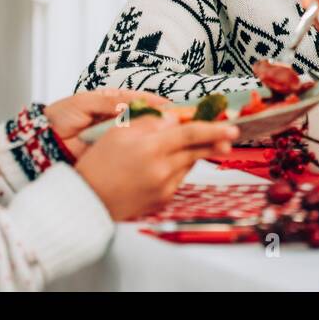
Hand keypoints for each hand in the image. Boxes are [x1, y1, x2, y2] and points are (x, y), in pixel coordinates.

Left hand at [44, 88, 171, 157]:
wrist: (41, 141)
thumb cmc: (60, 116)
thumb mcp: (86, 102)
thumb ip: (112, 102)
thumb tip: (139, 104)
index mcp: (112, 102)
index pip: (141, 101)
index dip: (157, 104)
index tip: (174, 107)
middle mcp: (118, 118)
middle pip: (145, 118)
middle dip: (162, 120)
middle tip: (180, 123)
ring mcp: (116, 137)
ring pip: (141, 134)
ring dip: (156, 135)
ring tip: (172, 136)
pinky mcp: (112, 153)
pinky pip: (129, 150)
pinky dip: (142, 149)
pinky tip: (155, 150)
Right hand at [75, 115, 239, 220]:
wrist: (87, 201)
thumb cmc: (99, 163)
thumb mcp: (119, 132)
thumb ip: (151, 122)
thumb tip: (175, 118)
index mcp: (151, 148)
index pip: (191, 134)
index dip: (214, 130)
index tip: (232, 128)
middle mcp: (162, 170)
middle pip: (196, 151)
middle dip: (215, 143)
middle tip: (229, 137)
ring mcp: (164, 188)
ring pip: (188, 164)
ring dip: (191, 154)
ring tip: (178, 148)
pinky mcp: (162, 200)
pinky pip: (178, 179)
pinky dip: (177, 168)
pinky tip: (164, 165)